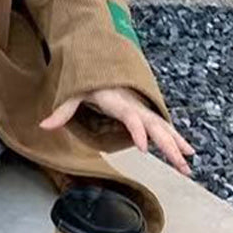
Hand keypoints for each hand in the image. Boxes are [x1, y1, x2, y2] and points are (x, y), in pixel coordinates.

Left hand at [39, 86, 195, 176]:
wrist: (102, 65)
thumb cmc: (88, 80)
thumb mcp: (73, 93)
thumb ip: (62, 111)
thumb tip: (42, 126)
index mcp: (118, 101)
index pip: (131, 118)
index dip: (138, 132)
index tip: (144, 149)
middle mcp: (135, 105)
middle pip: (154, 126)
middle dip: (168, 145)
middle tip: (180, 165)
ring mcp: (142, 109)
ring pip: (163, 128)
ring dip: (177, 146)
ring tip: (188, 167)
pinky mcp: (145, 113)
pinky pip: (164, 127)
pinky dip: (177, 139)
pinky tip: (189, 153)